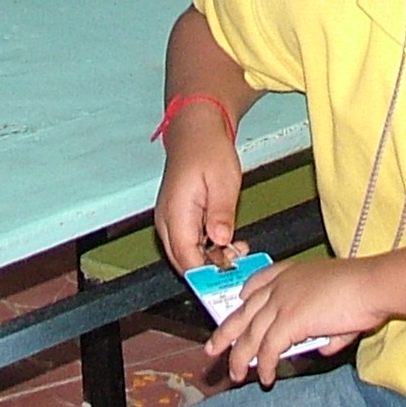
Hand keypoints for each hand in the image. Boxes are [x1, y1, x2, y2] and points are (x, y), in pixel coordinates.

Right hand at [155, 112, 242, 272]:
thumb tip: (221, 240)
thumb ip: (221, 212)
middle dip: (210, 269)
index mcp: (176, 212)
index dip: (207, 273)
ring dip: (209, 259)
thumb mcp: (223, 180)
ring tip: (236, 247)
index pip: (186, 259)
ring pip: (185, 255)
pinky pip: (187, 243)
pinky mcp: (176, 219)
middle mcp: (166, 220)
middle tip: (238, 259)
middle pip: (183, 262)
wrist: (195, 130)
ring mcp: (169, 220)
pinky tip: (225, 239)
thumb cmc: (208, 150)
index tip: (229, 275)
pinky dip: (205, 248)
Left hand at [206, 255, 380, 385]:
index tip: (238, 303)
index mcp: (292, 273)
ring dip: (240, 357)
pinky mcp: (288, 322)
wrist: (371, 285)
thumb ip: (328, 328)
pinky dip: (265, 366)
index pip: (259, 282)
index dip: (245, 296)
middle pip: (244, 311)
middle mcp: (281, 286)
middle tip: (213, 348)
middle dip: (225, 331)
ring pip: (250, 334)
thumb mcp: (340, 306)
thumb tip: (324, 346)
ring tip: (235, 375)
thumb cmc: (364, 290)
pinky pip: (268, 349)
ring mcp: (281, 303)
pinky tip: (267, 378)